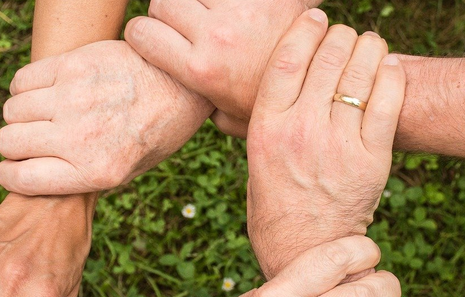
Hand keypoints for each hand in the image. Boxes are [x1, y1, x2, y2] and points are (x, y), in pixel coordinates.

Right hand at [0, 40, 212, 195]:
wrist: (182, 85)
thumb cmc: (155, 132)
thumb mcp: (128, 172)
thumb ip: (82, 178)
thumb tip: (35, 179)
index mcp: (95, 172)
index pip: (20, 179)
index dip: (10, 175)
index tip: (14, 169)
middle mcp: (81, 137)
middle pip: (9, 143)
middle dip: (14, 145)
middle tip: (32, 140)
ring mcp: (74, 99)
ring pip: (12, 110)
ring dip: (21, 115)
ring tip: (42, 114)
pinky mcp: (73, 65)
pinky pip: (22, 80)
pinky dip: (24, 88)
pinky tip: (45, 92)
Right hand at [125, 0, 321, 136]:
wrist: (324, 82)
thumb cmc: (272, 103)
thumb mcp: (229, 117)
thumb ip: (200, 107)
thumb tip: (182, 103)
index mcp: (200, 69)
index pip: (141, 33)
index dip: (142, 33)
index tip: (153, 37)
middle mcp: (215, 36)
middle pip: (163, 2)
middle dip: (167, 12)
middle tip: (184, 24)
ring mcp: (240, 9)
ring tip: (208, 13)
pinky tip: (233, 9)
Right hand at [245, 10, 405, 276]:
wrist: (305, 249)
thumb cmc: (274, 202)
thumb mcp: (254, 157)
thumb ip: (261, 118)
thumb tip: (267, 79)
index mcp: (266, 127)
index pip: (287, 58)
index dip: (305, 29)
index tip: (315, 17)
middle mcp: (301, 130)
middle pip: (327, 58)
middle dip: (340, 35)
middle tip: (344, 35)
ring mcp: (338, 144)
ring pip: (360, 73)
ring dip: (368, 48)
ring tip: (369, 45)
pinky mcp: (371, 159)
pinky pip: (388, 101)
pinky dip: (391, 75)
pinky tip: (388, 66)